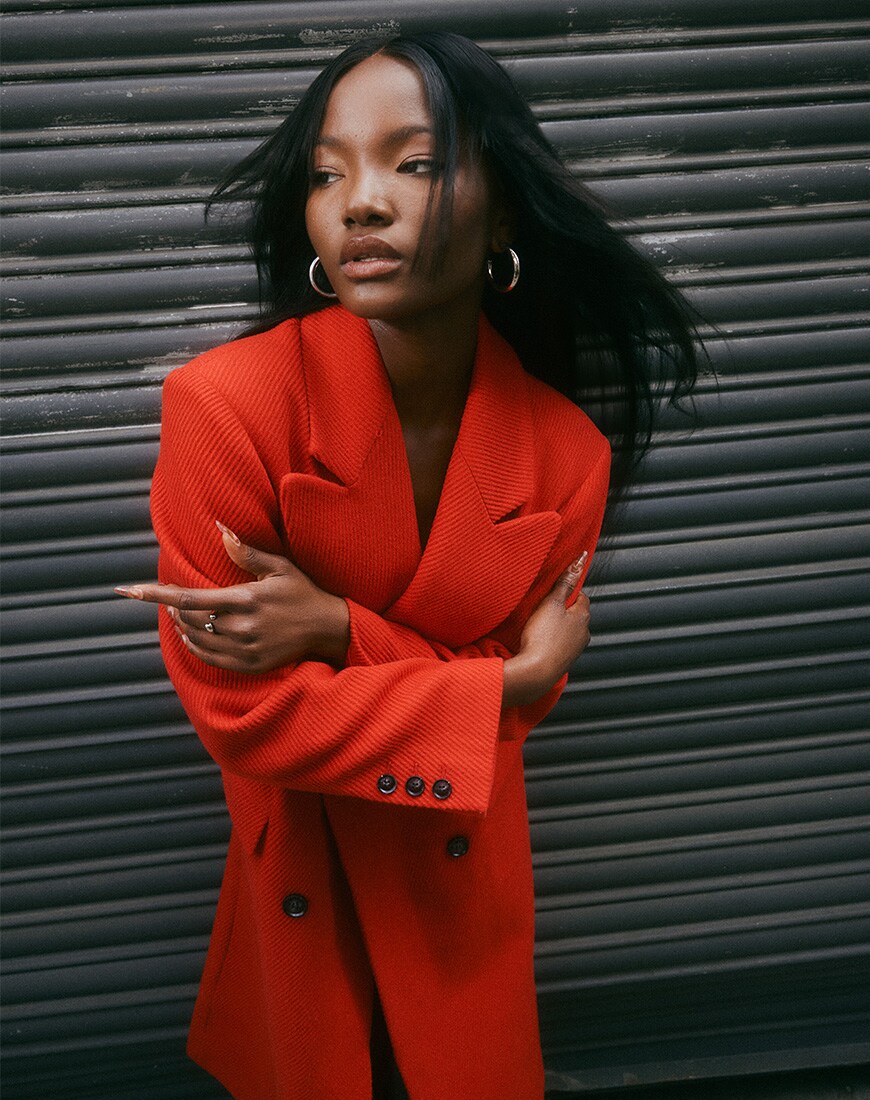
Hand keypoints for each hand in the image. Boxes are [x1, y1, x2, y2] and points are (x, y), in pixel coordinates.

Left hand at [115, 522, 349, 672]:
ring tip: (179, 615)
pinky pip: (209, 659)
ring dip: (181, 627)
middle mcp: (243, 628)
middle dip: (171, 608)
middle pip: (188, 620)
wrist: (328, 628)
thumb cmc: (302, 592)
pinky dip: (194, 647)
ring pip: (196, 640)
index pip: (188, 597)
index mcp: (247, 599)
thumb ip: (246, 552)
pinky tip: (191, 636)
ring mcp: (246, 650)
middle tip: (167, 597)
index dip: (155, 594)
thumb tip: (220, 528)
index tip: (127, 590)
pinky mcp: (250, 666)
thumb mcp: (279, 567)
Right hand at [502, 552, 590, 706]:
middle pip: (575, 614)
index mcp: (583, 616)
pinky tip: (539, 641)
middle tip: (543, 608)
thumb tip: (580, 562)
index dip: (567, 592)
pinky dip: (552, 641)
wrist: (536, 671)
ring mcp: (576, 649)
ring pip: (568, 630)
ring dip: (557, 626)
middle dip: (562, 610)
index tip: (553, 592)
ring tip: (539, 626)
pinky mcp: (565, 661)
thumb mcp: (551, 603)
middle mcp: (584, 633)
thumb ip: (565, 582)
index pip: (581, 596)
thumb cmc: (543, 637)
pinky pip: (560, 644)